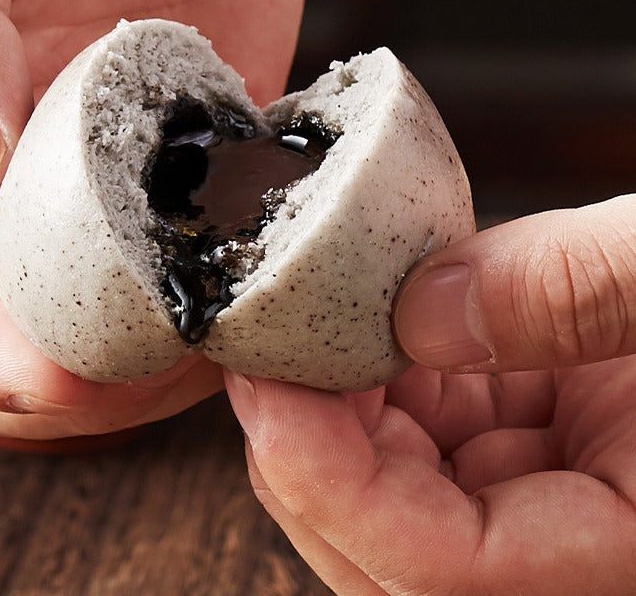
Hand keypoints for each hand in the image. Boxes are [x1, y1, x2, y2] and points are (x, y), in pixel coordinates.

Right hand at [0, 0, 324, 438]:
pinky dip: (228, 285)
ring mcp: (92, 159)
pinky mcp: (189, 143)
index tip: (48, 377)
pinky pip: (201, 241)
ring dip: (153, 353)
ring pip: (105, 303)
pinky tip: (266, 296)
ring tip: (215, 356)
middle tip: (144, 380)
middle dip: (61, 376)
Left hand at [226, 199, 635, 593]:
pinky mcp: (527, 453)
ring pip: (391, 494)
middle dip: (308, 452)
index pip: (440, 572)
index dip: (330, 483)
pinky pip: (422, 437)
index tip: (262, 386)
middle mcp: (575, 555)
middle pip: (387, 549)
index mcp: (626, 563)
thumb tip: (419, 310)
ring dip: (337, 412)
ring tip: (314, 324)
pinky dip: (379, 380)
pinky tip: (374, 321)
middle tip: (262, 348)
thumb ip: (574, 293)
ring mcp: (545, 509)